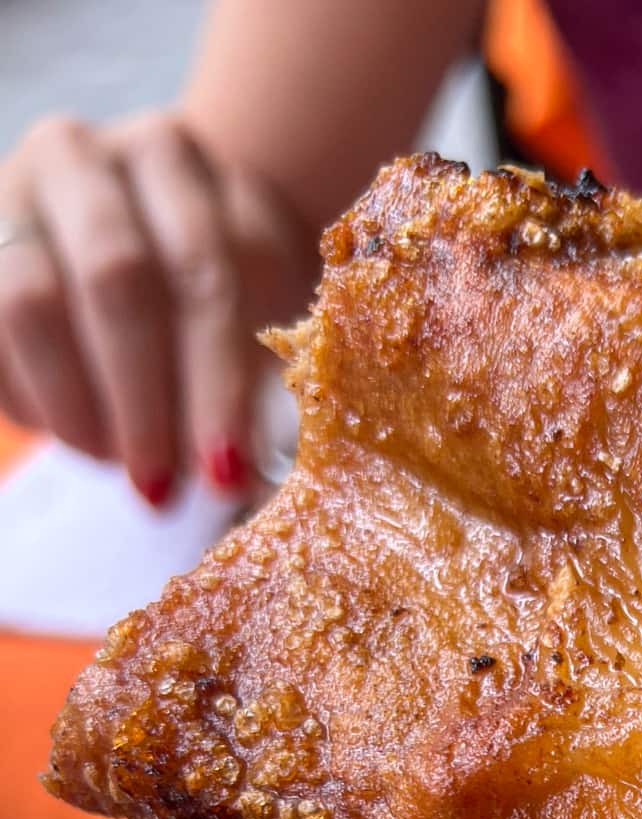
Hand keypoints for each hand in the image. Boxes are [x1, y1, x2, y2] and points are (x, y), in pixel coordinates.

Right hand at [0, 111, 308, 503]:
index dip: (213, 383)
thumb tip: (238, 465)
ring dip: (79, 410)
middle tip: (165, 486)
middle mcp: (78, 156)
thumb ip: (256, 358)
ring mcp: (7, 193)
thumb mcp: (260, 292)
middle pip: (113, 280)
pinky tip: (78, 439)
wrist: (146, 218)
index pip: (200, 272)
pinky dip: (32, 402)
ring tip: (121, 467)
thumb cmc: (220, 268)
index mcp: (168, 155)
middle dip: (144, 402)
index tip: (226, 471)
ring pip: (30, 306)